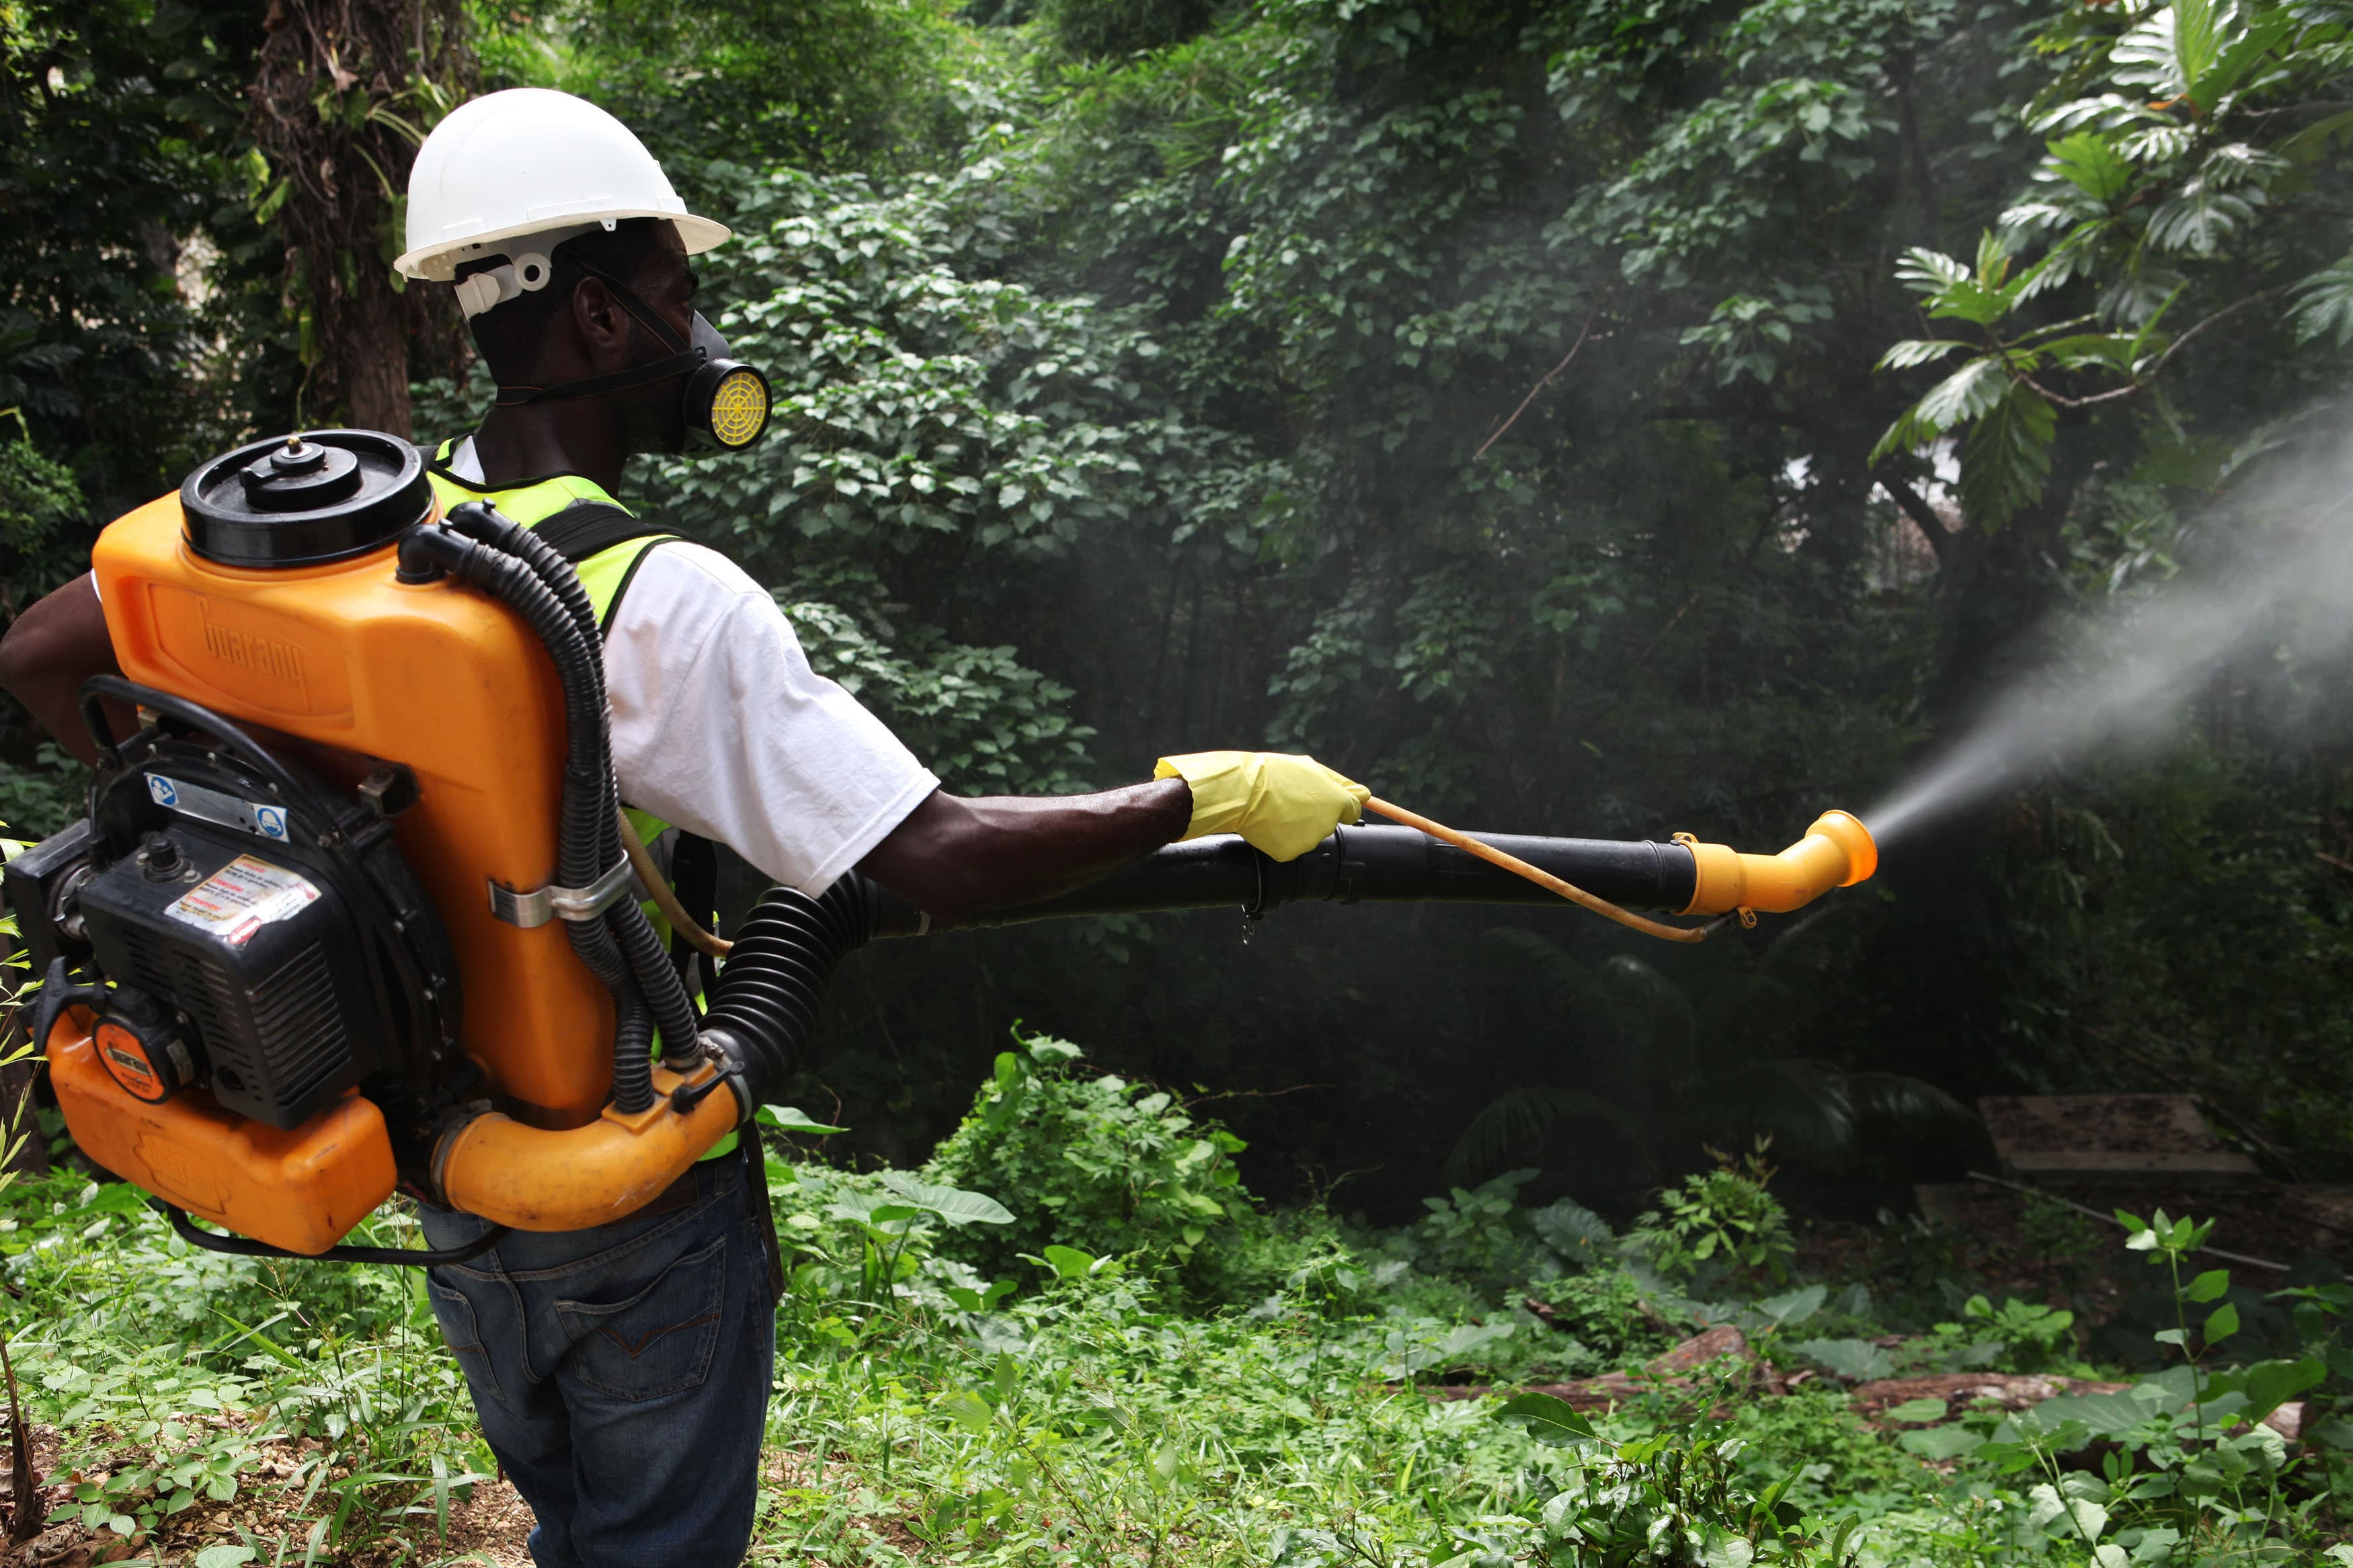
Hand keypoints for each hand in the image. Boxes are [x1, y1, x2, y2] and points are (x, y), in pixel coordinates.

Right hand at [1153, 750, 1369, 861]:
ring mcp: (1308, 841)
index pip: (1353, 809)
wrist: (1241, 792)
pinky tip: (1269, 823)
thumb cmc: (1274, 774)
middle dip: (1316, 813)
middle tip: (1291, 799)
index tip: (1324, 799)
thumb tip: (1365, 795)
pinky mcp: (1289, 853)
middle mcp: (1327, 824)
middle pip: (1329, 822)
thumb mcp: (1310, 768)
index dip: (1339, 802)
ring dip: (1297, 825)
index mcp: (1337, 802)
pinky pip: (1290, 846)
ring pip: (1309, 835)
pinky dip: (1280, 837)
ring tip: (1276, 808)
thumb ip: (1341, 783)